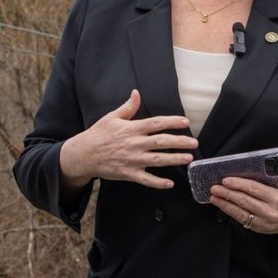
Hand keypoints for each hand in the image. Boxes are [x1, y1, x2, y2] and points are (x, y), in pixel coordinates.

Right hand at [59, 89, 197, 190]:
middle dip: (179, 142)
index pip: (155, 123)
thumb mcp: (111, 117)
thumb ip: (127, 107)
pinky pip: (145, 179)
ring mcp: (132, 160)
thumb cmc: (98, 134)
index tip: (185, 122)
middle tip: (194, 143)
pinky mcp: (128, 173)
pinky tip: (170, 184)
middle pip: (160, 142)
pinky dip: (157, 182)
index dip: (171, 122)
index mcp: (131, 129)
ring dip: (174, 160)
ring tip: (189, 159)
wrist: (82, 154)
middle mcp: (134, 144)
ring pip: (157, 160)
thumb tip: (136, 93)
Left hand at [210, 176, 277, 233]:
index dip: (238, 184)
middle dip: (227, 193)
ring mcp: (264, 223)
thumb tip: (242, 180)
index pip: (253, 189)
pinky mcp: (260, 229)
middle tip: (215, 188)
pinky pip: (242, 220)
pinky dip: (231, 212)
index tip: (226, 180)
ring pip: (240, 212)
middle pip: (244, 201)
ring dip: (224, 204)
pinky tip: (224, 206)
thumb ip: (265, 186)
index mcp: (277, 198)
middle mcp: (270, 211)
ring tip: (214, 197)